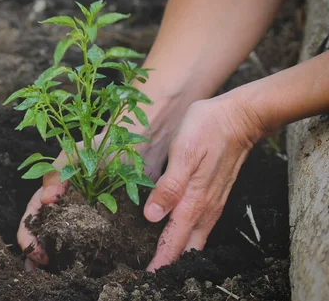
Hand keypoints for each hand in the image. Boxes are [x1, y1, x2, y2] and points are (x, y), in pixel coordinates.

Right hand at [17, 108, 175, 268]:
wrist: (141, 146)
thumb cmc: (105, 146)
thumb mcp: (77, 153)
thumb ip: (58, 170)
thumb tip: (46, 199)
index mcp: (56, 189)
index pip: (34, 213)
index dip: (28, 233)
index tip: (34, 251)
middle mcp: (68, 203)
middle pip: (45, 230)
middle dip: (37, 252)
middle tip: (38, 270)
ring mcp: (87, 214)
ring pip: (66, 239)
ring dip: (56, 258)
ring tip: (53, 275)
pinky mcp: (108, 222)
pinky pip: (93, 241)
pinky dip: (85, 256)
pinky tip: (85, 268)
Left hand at [144, 96, 265, 270]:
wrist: (240, 116)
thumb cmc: (207, 129)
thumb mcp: (183, 153)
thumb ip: (169, 186)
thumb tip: (152, 216)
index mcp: (194, 199)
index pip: (174, 238)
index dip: (161, 258)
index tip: (149, 274)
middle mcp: (205, 206)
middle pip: (187, 244)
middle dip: (170, 260)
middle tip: (154, 273)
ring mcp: (212, 201)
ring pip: (196, 237)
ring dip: (180, 251)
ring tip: (165, 261)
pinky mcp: (215, 194)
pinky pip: (202, 224)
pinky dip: (190, 236)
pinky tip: (182, 236)